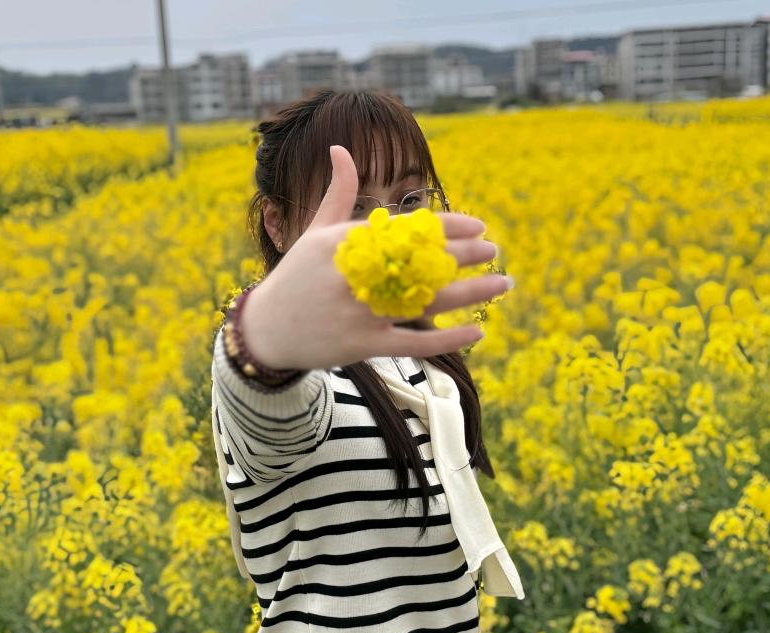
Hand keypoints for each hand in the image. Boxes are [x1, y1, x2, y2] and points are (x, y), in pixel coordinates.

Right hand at [239, 144, 510, 371]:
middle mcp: (354, 276)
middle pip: (422, 264)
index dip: (448, 228)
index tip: (479, 226)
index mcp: (344, 243)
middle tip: (496, 251)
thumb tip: (340, 148)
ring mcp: (359, 314)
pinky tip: (477, 330)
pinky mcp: (362, 346)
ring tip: (503, 284)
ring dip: (470, 294)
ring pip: (426, 303)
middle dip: (465, 256)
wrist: (266, 330)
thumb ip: (337, 194)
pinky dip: (447, 339)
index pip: (407, 231)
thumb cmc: (295, 277)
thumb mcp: (313, 232)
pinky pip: (414, 343)